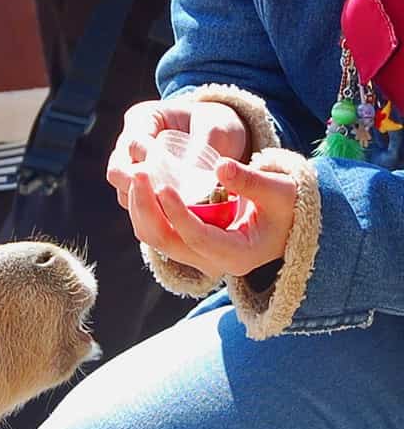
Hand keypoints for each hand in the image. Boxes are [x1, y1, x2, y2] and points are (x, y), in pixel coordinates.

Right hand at [107, 99, 249, 209]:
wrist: (218, 133)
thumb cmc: (217, 124)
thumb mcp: (215, 130)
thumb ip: (203, 151)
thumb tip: (193, 183)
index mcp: (143, 118)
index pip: (133, 143)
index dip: (148, 162)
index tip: (171, 179)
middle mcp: (128, 143)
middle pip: (117, 170)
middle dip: (137, 188)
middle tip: (163, 202)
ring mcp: (130, 166)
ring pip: (123, 190)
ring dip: (143, 203)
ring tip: (169, 212)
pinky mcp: (138, 187)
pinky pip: (135, 202)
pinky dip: (150, 210)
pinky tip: (170, 217)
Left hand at [129, 158, 296, 277]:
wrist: (290, 223)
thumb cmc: (291, 206)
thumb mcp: (281, 191)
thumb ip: (252, 181)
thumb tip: (220, 165)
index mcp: (237, 255)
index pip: (198, 238)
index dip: (177, 214)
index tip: (162, 186)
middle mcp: (211, 263)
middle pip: (166, 241)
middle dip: (147, 208)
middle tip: (138, 172)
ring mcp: (196, 257)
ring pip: (155, 238)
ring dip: (140, 208)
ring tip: (136, 173)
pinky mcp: (187, 245)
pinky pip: (157, 231)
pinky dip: (146, 209)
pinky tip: (142, 183)